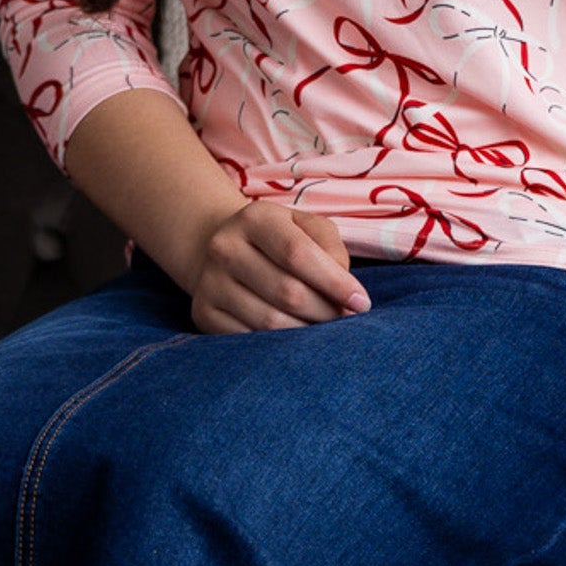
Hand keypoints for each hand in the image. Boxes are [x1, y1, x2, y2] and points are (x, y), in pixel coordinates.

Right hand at [189, 200, 370, 333]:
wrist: (223, 248)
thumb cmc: (281, 239)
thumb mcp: (307, 227)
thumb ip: (331, 249)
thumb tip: (345, 294)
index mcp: (255, 217)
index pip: (298, 254)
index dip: (334, 282)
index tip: (361, 303)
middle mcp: (225, 247)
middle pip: (287, 292)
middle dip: (325, 312)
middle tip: (344, 321)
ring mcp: (210, 282)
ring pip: (269, 323)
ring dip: (305, 334)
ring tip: (322, 331)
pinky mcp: (204, 313)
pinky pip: (249, 341)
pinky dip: (278, 348)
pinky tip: (293, 341)